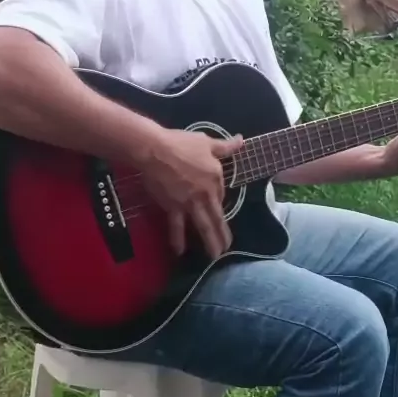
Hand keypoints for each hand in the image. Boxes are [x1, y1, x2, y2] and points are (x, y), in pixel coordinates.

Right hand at [141, 129, 242, 258]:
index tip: (214, 204)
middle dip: (222, 233)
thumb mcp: (206, 142)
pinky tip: (179, 252)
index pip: (220, 193)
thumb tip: (241, 140)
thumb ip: (225, 146)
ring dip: (210, 241)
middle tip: (227, 247)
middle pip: (217, 216)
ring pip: (203, 225)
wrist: (155, 150)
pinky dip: (178, 240)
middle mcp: (206, 193)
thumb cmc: (180, 143)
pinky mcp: (173, 207)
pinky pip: (177, 226)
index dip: (217, 199)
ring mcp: (190, 203)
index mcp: (215, 177)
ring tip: (215, 255)